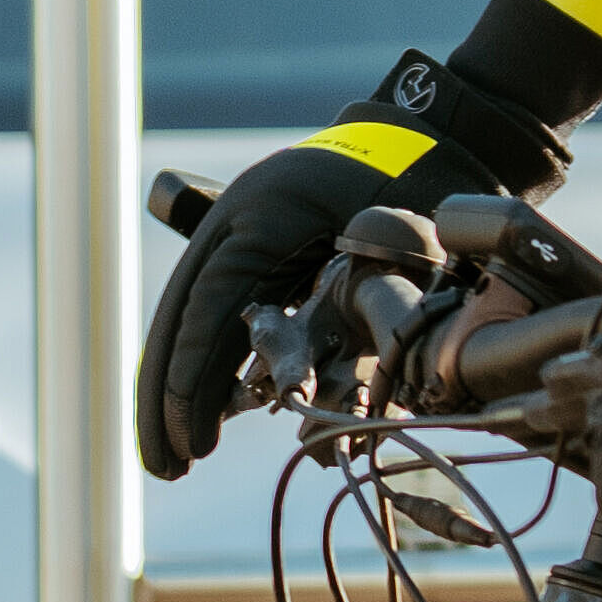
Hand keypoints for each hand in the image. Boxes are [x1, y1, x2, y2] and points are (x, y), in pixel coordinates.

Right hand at [138, 54, 566, 475]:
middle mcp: (237, 219)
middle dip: (166, 396)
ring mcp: (238, 232)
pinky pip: (214, 314)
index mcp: (267, 212)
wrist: (436, 135)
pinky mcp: (253, 252)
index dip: (195, 378)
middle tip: (166, 466)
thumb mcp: (413, 240)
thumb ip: (382, 305)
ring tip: (173, 455)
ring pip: (188, 317)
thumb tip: (349, 389)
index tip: (192, 438)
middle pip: (181, 314)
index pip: (211, 304)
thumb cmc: (430, 186)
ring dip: (176, 387)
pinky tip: (204, 416)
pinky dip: (205, 367)